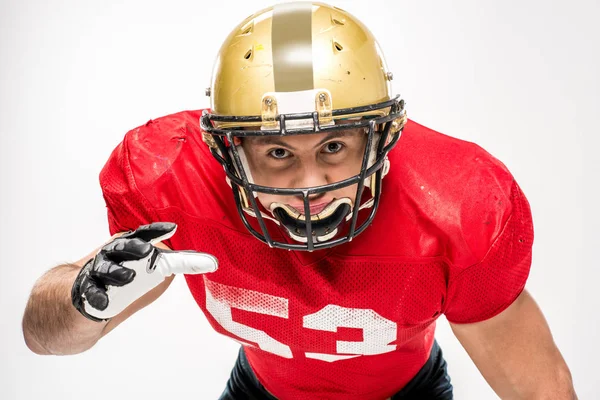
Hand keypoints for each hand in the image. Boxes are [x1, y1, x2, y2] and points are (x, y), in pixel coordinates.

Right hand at [71, 222, 217, 321]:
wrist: (87, 291)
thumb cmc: (128, 271)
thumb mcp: (156, 267)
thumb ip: (180, 262)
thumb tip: (212, 263)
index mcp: (131, 245)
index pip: (144, 235)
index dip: (157, 230)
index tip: (172, 228)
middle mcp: (113, 254)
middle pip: (122, 247)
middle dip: (134, 247)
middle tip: (148, 251)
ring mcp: (99, 271)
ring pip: (107, 268)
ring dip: (117, 272)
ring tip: (129, 276)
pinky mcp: (87, 288)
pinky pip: (92, 292)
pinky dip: (97, 297)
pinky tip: (103, 303)